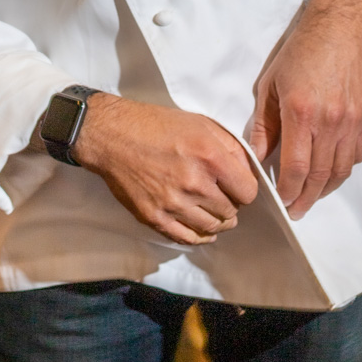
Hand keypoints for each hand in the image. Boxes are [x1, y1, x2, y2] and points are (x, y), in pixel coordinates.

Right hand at [75, 94, 258, 246]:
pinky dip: (199, 236)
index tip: (237, 187)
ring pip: (212, 228)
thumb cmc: (155, 125)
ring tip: (212, 212)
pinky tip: (200, 228)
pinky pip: (187, 238)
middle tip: (222, 197)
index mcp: (210, 157)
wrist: (113, 135)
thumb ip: (229, 147)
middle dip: (230, 205)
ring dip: (216, 222)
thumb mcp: (200, 123)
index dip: (245, 190)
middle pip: (231, 212)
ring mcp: (174, 204)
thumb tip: (245, 170)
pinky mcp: (155, 217)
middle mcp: (195, 183)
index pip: (248, 192)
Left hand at [249, 0, 361, 219]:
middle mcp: (331, 121)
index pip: (296, 168)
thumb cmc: (300, 53)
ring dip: (326, 189)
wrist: (340, 29)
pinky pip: (358, 154)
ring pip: (341, 170)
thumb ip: (265, 125)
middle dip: (306, 199)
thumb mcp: (270, 85)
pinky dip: (344, 168)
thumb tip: (257, 157)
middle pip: (320, 176)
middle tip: (296, 210)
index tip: (282, 202)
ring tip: (312, 196)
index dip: (288, 192)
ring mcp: (354, 121)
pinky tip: (332, 170)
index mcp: (302, 113)